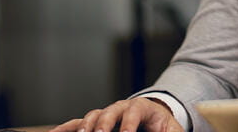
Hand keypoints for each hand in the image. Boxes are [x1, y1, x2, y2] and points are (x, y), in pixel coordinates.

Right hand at [49, 97, 183, 131]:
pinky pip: (78, 125)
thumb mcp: (171, 130)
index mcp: (142, 107)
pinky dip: (66, 128)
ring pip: (93, 117)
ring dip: (86, 127)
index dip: (129, 124)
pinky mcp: (95, 124)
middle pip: (109, 112)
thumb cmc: (163, 127)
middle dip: (103, 125)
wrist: (155, 121)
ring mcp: (106, 115)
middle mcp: (121, 108)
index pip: (134, 111)